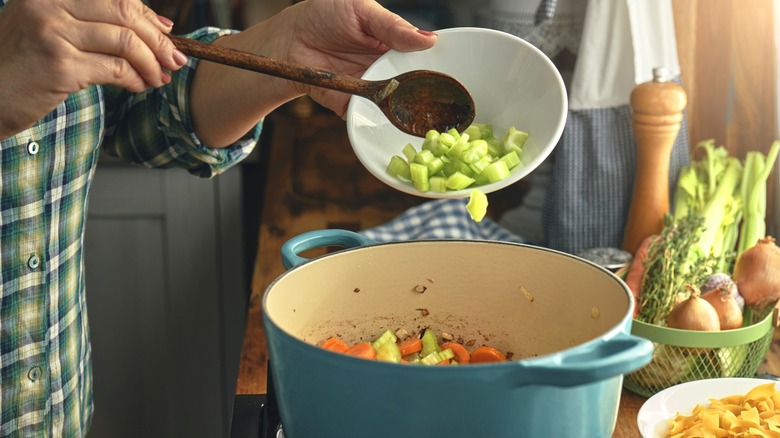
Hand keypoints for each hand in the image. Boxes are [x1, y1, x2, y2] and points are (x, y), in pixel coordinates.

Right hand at [0, 0, 186, 138]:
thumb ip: (100, 21)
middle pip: (126, 15)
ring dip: (151, 64)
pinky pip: (116, 70)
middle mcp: (49, 4)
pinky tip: (140, 86)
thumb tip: (162, 24)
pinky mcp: (60, 66)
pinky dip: (136, 80)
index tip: (168, 35)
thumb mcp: (55, 28)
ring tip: (158, 78)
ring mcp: (53, 33)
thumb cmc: (25, 62)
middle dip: (158, 40)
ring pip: (126, 43)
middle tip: (175, 60)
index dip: (148, 16)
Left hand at [263, 0, 437, 116]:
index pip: (423, 56)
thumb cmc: (323, 16)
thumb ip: (392, 25)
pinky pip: (370, 119)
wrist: (286, 41)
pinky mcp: (353, 106)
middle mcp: (387, 68)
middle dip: (428, 92)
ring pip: (398, 105)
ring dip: (409, 110)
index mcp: (394, 44)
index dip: (440, 65)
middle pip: (415, 85)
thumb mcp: (361, 9)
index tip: (458, 73)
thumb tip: (429, 39)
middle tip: (448, 98)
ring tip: (426, 113)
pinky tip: (395, 123)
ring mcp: (372, 89)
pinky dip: (380, 123)